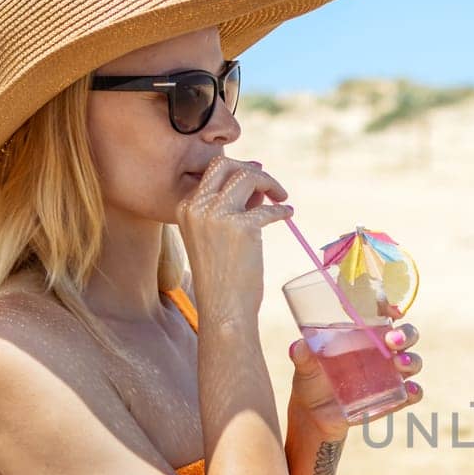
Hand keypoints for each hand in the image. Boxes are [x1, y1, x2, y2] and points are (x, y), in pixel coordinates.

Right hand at [174, 156, 292, 318]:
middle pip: (225, 164)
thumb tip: (256, 184)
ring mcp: (217, 215)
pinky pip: (268, 207)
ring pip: (248, 176)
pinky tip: (288, 214)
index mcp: (185, 208)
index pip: (211, 172)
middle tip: (271, 186)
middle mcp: (197, 207)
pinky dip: (282, 209)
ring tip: (282, 198)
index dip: (238, 174)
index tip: (256, 184)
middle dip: (252, 170)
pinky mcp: (241, 226)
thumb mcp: (217, 236)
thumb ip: (230, 207)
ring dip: (271, 183)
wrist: (224, 310)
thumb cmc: (223, 277)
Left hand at [286, 323, 422, 443]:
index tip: (391, 310)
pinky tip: (409, 390)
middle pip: (407, 335)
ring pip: (413, 361)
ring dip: (411, 360)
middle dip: (405, 335)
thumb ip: (302, 355)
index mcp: (364, 335)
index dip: (391, 308)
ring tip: (398, 363)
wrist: (314, 416)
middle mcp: (382, 352)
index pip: (384, 315)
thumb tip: (298, 346)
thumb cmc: (311, 380)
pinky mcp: (393, 398)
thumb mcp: (305, 366)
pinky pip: (412, 392)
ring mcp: (390, 375)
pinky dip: (414, 391)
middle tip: (392, 340)